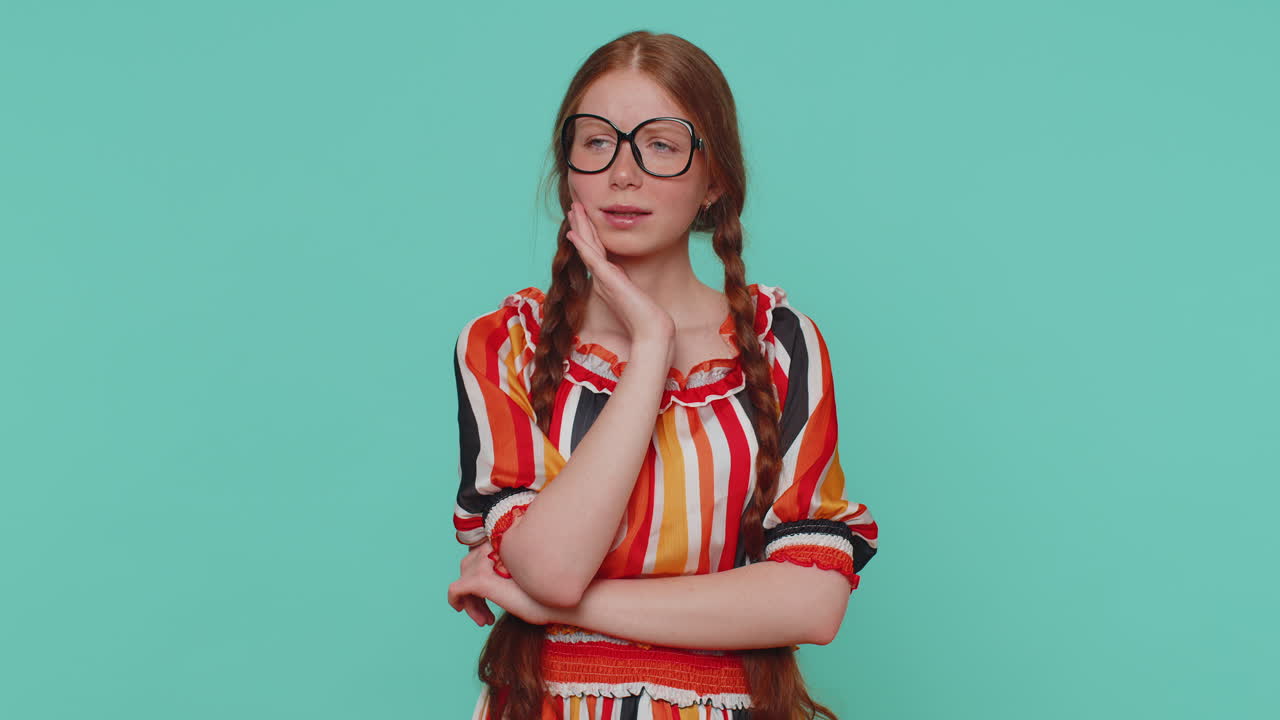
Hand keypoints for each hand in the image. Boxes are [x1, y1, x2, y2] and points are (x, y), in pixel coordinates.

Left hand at [447, 539, 555, 626]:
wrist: (561, 601)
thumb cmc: (549, 594)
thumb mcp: (526, 581)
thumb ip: (510, 574)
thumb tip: (497, 583)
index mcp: (507, 546)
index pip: (481, 555)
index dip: (480, 576)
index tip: (491, 602)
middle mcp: (496, 548)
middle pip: (470, 564)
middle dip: (474, 590)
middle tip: (486, 615)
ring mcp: (487, 563)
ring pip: (464, 577)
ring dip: (471, 601)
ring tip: (485, 619)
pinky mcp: (481, 579)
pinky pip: (456, 589)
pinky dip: (455, 600)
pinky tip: (461, 609)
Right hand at [565, 187, 675, 345]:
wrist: (650, 329)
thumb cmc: (645, 315)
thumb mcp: (635, 293)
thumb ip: (627, 284)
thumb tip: (627, 278)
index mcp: (609, 278)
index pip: (596, 250)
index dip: (588, 233)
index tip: (582, 218)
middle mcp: (602, 277)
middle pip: (589, 244)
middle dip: (581, 224)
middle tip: (574, 206)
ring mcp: (603, 278)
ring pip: (588, 246)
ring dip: (580, 226)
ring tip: (573, 208)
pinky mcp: (607, 280)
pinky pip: (592, 258)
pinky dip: (582, 245)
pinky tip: (573, 233)